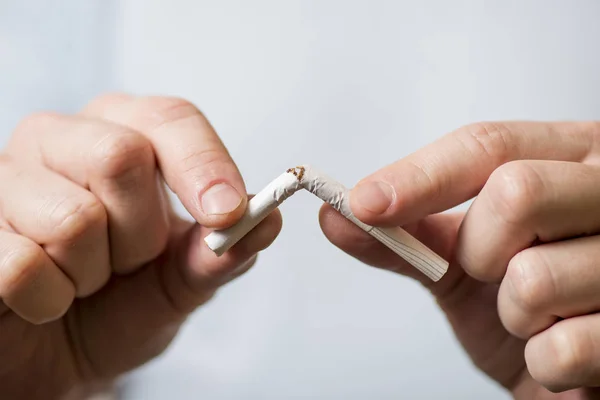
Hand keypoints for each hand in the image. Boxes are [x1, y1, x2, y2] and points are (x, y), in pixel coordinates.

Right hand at [0, 94, 280, 398]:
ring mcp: (6, 179)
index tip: (228, 212)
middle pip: (123, 157)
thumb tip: (266, 221)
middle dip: (142, 234)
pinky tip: (45, 297)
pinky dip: (50, 301)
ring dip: (93, 273)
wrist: (57, 356)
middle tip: (127, 261)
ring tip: (83, 279)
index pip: (171, 119)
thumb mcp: (180, 283)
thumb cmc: (117, 306)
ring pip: (74, 218)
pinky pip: (24, 266)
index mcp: (121, 134)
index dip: (205, 164)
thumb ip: (219, 254)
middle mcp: (61, 140)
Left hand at [320, 121, 599, 398]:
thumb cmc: (517, 306)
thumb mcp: (460, 262)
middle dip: (478, 252)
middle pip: (517, 193)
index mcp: (571, 160)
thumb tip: (337, 216)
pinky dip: (542, 362)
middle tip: (493, 274)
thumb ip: (405, 239)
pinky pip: (562, 347)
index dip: (420, 176)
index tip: (364, 204)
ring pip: (533, 278)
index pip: (489, 146)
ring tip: (538, 317)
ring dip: (512, 316)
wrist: (566, 371)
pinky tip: (564, 350)